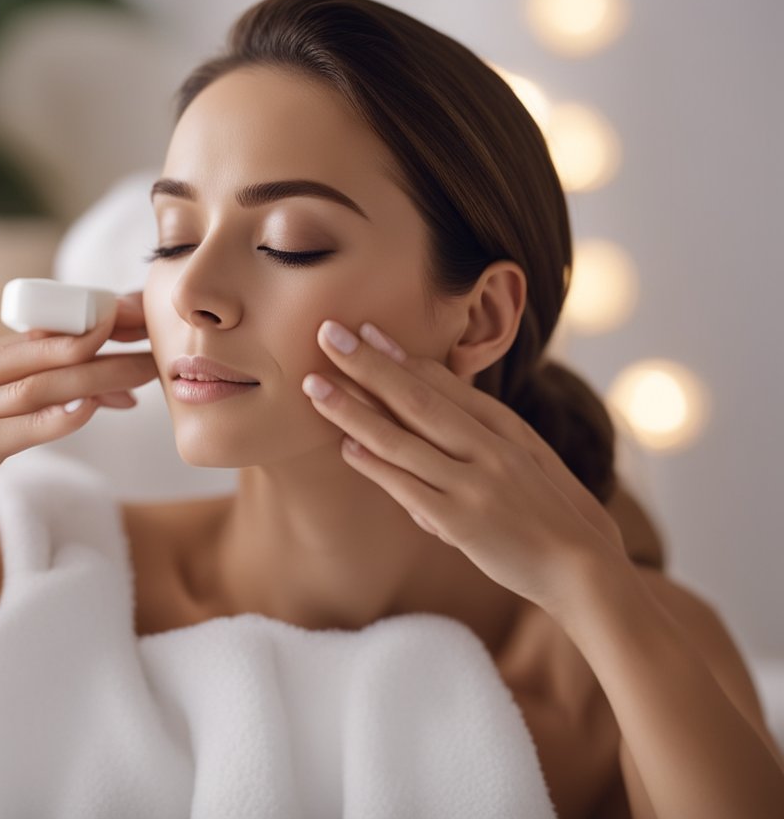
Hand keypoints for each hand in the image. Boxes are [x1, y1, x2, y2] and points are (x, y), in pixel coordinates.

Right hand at [0, 291, 154, 566]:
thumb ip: (26, 393)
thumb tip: (91, 391)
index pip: (50, 335)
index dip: (99, 327)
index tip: (142, 326)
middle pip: (55, 355)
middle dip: (109, 349)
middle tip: (155, 346)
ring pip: (44, 385)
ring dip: (96, 378)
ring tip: (138, 375)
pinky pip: (20, 428)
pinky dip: (56, 418)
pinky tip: (88, 411)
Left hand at [302, 318, 626, 612]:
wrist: (586, 569)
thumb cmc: (551, 513)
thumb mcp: (525, 461)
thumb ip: (480, 439)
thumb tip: (429, 428)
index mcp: (504, 429)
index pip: (442, 384)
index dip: (399, 356)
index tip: (364, 329)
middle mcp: (487, 448)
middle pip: (416, 398)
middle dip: (367, 364)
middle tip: (326, 333)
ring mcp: (473, 484)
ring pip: (403, 439)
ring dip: (354, 411)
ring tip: (314, 387)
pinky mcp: (461, 523)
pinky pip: (409, 489)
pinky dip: (376, 466)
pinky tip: (345, 447)